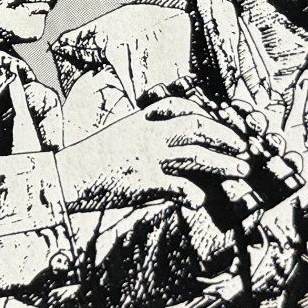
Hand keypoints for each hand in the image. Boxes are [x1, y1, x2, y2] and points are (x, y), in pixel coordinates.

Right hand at [58, 95, 249, 210]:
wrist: (64, 177)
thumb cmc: (89, 161)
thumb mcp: (118, 138)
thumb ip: (143, 138)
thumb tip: (166, 150)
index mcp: (140, 119)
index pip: (180, 105)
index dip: (205, 113)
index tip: (219, 123)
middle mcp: (148, 133)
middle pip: (196, 126)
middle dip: (224, 136)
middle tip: (242, 147)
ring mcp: (147, 156)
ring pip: (196, 155)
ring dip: (223, 163)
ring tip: (241, 170)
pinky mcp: (144, 181)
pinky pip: (179, 187)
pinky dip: (194, 194)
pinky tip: (202, 202)